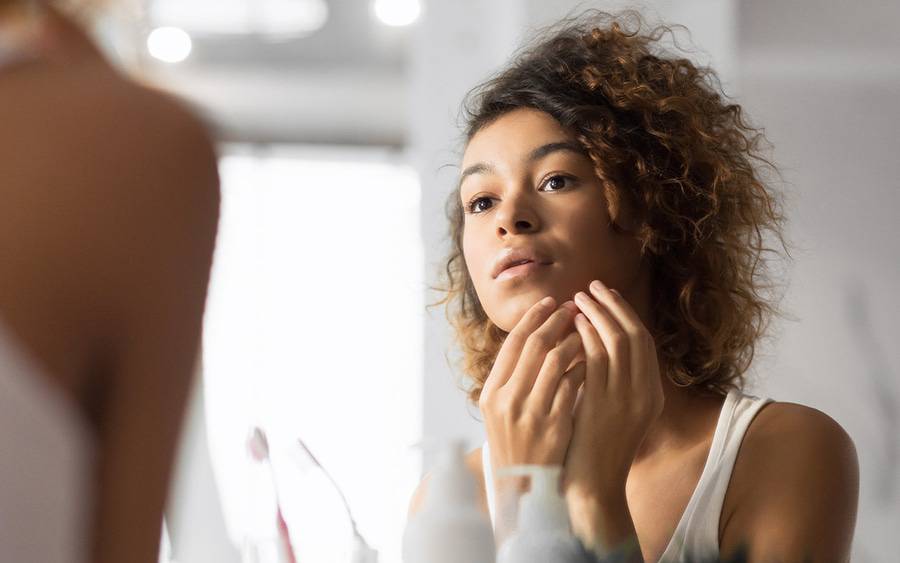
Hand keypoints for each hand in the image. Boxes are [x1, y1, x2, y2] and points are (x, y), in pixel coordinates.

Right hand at [479, 296, 586, 471]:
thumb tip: (534, 335)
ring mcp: (531, 414)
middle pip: (534, 346)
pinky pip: (573, 385)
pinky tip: (594, 359)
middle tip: (574, 307)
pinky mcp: (554, 426)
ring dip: (574, 340)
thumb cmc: (515, 443)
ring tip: (586, 330)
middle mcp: (507, 401)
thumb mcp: (500, 411)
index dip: (533, 318)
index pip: (512, 344)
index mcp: (491, 393)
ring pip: (556, 361)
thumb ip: (512, 377)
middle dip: (556, 321)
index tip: (550, 302)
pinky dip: (584, 367)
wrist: (524, 487)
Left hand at [564, 279, 663, 503]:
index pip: (644, 342)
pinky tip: (573, 325)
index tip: (607, 296)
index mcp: (651, 395)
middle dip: (613, 306)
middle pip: (635, 335)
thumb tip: (594, 345)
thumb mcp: (613, 413)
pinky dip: (588, 336)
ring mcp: (627, 399)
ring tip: (578, 298)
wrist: (592, 487)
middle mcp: (645, 394)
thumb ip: (611, 382)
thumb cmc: (594, 450)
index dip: (625, 314)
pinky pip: (598, 359)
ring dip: (598, 314)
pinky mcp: (604, 405)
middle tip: (592, 287)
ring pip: (618, 341)